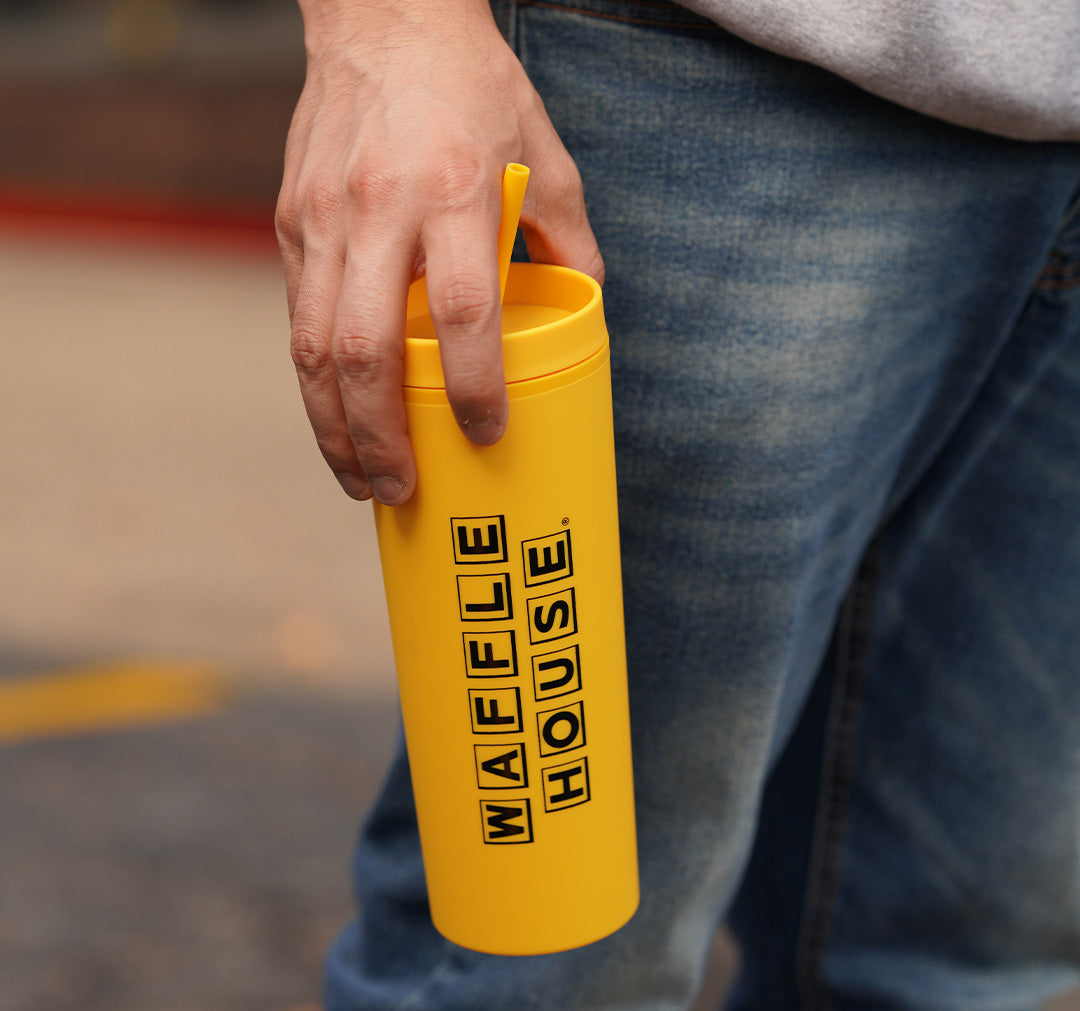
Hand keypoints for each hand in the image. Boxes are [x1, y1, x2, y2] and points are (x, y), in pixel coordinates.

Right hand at [276, 0, 603, 503]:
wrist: (382, 16)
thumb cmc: (470, 85)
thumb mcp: (542, 151)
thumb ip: (568, 237)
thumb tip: (585, 308)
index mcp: (456, 191)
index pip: (460, 310)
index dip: (472, 385)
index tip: (488, 434)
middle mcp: (381, 209)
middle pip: (366, 349)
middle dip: (380, 436)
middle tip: (401, 490)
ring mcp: (325, 220)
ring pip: (314, 347)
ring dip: (335, 427)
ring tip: (360, 480)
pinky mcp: (292, 224)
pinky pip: (299, 320)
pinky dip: (317, 383)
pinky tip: (339, 419)